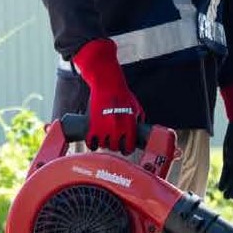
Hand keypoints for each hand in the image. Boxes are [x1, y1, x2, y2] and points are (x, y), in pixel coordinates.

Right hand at [72, 38, 143, 153]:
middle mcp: (117, 129)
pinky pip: (91, 143)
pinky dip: (92, 144)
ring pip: (103, 145)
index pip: (129, 146)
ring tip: (104, 138)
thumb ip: (139, 119)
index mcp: (130, 125)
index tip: (125, 149)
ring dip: (104, 143)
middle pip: (115, 148)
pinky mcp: (92, 126)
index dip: (127, 149)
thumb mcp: (136, 107)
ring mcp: (104, 128)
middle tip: (113, 142)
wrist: (107, 83)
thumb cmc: (122, 94)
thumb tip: (141, 129)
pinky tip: (94, 142)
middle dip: (114, 146)